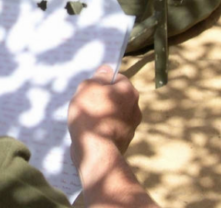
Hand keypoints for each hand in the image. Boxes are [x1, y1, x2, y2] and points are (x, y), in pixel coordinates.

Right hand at [68, 67, 157, 206]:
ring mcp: (131, 126)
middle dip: (102, 98)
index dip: (103, 81)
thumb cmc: (90, 113)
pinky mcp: (125, 140)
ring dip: (102, 114)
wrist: (95, 150)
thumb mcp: (88, 87)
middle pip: (116, 96)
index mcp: (129, 91)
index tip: (90, 88)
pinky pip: (111, 128)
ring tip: (86, 119)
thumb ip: (98, 77)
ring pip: (114, 113)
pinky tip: (91, 131)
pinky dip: (103, 128)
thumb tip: (106, 70)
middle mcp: (135, 107)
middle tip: (86, 103)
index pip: (117, 78)